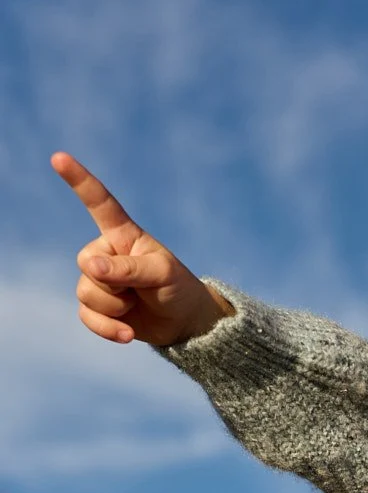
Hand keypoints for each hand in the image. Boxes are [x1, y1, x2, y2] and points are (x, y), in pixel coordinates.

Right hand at [51, 152, 232, 346]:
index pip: (99, 203)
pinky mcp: (98, 307)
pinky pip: (87, 316)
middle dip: (112, 283)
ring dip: (115, 307)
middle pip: (86, 264)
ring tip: (137, 303)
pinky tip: (128, 334)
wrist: (183, 321)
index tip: (59, 157)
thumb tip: (91, 267)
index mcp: (123, 234)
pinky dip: (108, 329)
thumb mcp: (160, 273)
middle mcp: (105, 253)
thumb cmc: (177, 287)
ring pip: (85, 292)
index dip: (79, 181)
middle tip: (139, 289)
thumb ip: (128, 268)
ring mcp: (99, 280)